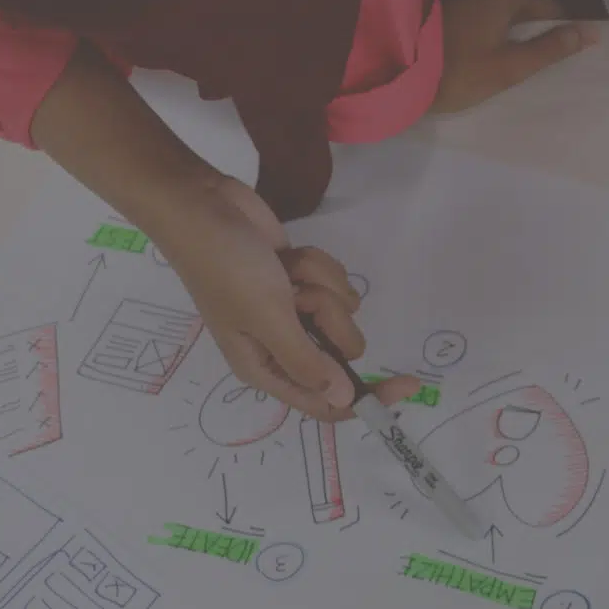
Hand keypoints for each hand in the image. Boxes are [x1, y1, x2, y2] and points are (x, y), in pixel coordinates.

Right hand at [154, 176, 421, 418]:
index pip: (326, 402)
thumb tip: (340, 401)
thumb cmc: (226, 266)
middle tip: (297, 297)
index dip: (367, 399)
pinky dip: (316, 265)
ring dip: (319, 284)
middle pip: (342, 351)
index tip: (407, 385)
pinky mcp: (302, 282)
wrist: (202, 205)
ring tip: (283, 272)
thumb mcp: (267, 317)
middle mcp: (281, 345)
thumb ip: (306, 361)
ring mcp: (293, 311)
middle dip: (329, 318)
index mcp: (265, 367)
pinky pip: (336, 282)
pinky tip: (286, 256)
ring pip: (343, 310)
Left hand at [429, 0, 601, 113]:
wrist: (400, 71)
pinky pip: (488, 21)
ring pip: (507, 16)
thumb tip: (590, 32)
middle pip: (528, 10)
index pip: (551, 8)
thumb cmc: (461, 71)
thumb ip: (552, 49)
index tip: (574, 53)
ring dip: (518, 35)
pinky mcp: (452, 11)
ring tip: (526, 63)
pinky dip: (497, 36)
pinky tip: (498, 57)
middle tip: (549, 63)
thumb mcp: (512, 66)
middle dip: (540, 32)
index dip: (565, 30)